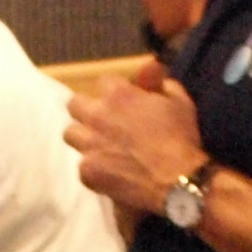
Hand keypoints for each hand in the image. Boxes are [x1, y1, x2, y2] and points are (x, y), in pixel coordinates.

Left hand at [64, 60, 209, 217]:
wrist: (177, 181)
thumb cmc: (181, 139)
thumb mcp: (180, 102)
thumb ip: (162, 83)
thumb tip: (153, 71)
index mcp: (118, 95)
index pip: (103, 81)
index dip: (114, 90)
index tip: (122, 101)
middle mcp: (97, 116)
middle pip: (74, 104)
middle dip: (86, 109)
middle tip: (101, 121)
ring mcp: (88, 145)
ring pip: (70, 134)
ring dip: (83, 136)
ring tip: (98, 146)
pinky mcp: (87, 171)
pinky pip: (81, 165)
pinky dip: (93, 167)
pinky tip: (108, 172)